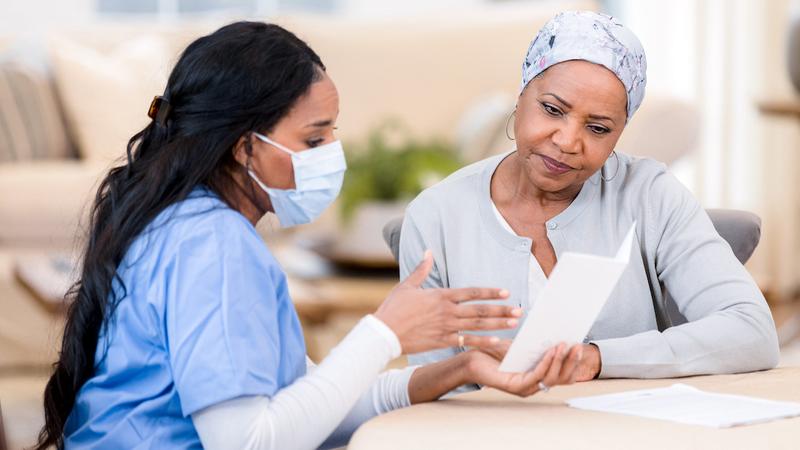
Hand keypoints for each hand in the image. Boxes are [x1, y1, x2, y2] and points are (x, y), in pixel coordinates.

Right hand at [374, 250, 522, 353]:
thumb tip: (429, 251)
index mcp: (440, 295)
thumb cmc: (394, 308)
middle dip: (501, 310)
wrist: (384, 332)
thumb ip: (422, 269)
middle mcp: (447, 311)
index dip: (489, 292)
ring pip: (477, 325)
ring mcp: (446, 327)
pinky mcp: (442, 341)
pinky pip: (466, 341)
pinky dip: (482, 342)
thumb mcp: (407, 285)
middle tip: (519, 311)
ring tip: (514, 324)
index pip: (471, 292)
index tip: (505, 293)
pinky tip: (497, 342)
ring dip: (498, 325)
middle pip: (480, 310)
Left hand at [464, 343, 584, 396]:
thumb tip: (559, 331)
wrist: (471, 357)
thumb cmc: (494, 351)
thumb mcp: (522, 345)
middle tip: (577, 345)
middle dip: (572, 362)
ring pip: (551, 378)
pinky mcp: (515, 387)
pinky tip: (550, 351)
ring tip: (564, 345)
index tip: (579, 344)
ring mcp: (526, 388)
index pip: (564, 375)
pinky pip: (536, 376)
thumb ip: (539, 344)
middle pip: (562, 379)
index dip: (574, 362)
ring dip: (560, 361)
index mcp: (537, 376)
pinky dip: (545, 363)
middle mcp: (534, 386)